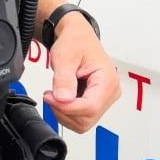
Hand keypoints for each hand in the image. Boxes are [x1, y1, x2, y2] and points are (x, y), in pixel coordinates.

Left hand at [43, 12, 120, 133]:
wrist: (76, 37)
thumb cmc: (75, 42)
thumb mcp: (65, 56)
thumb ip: (64, 79)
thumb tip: (64, 99)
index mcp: (107, 80)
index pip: (90, 107)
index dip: (66, 107)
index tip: (50, 96)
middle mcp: (110, 92)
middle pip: (87, 118)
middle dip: (64, 111)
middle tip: (50, 94)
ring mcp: (103, 99)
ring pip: (83, 122)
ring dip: (63, 112)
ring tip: (55, 93)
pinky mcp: (95, 102)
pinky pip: (80, 117)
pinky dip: (66, 111)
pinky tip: (61, 96)